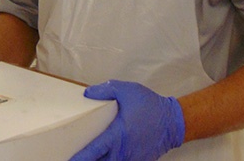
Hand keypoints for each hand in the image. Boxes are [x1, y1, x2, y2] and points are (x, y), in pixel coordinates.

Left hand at [70, 80, 184, 160]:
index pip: (94, 151)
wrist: (174, 122)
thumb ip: (106, 90)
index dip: (80, 157)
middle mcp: (123, 151)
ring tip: (89, 157)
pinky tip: (106, 157)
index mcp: (117, 135)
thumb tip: (87, 93)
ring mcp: (131, 159)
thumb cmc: (151, 106)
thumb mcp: (128, 91)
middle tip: (74, 158)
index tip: (69, 159)